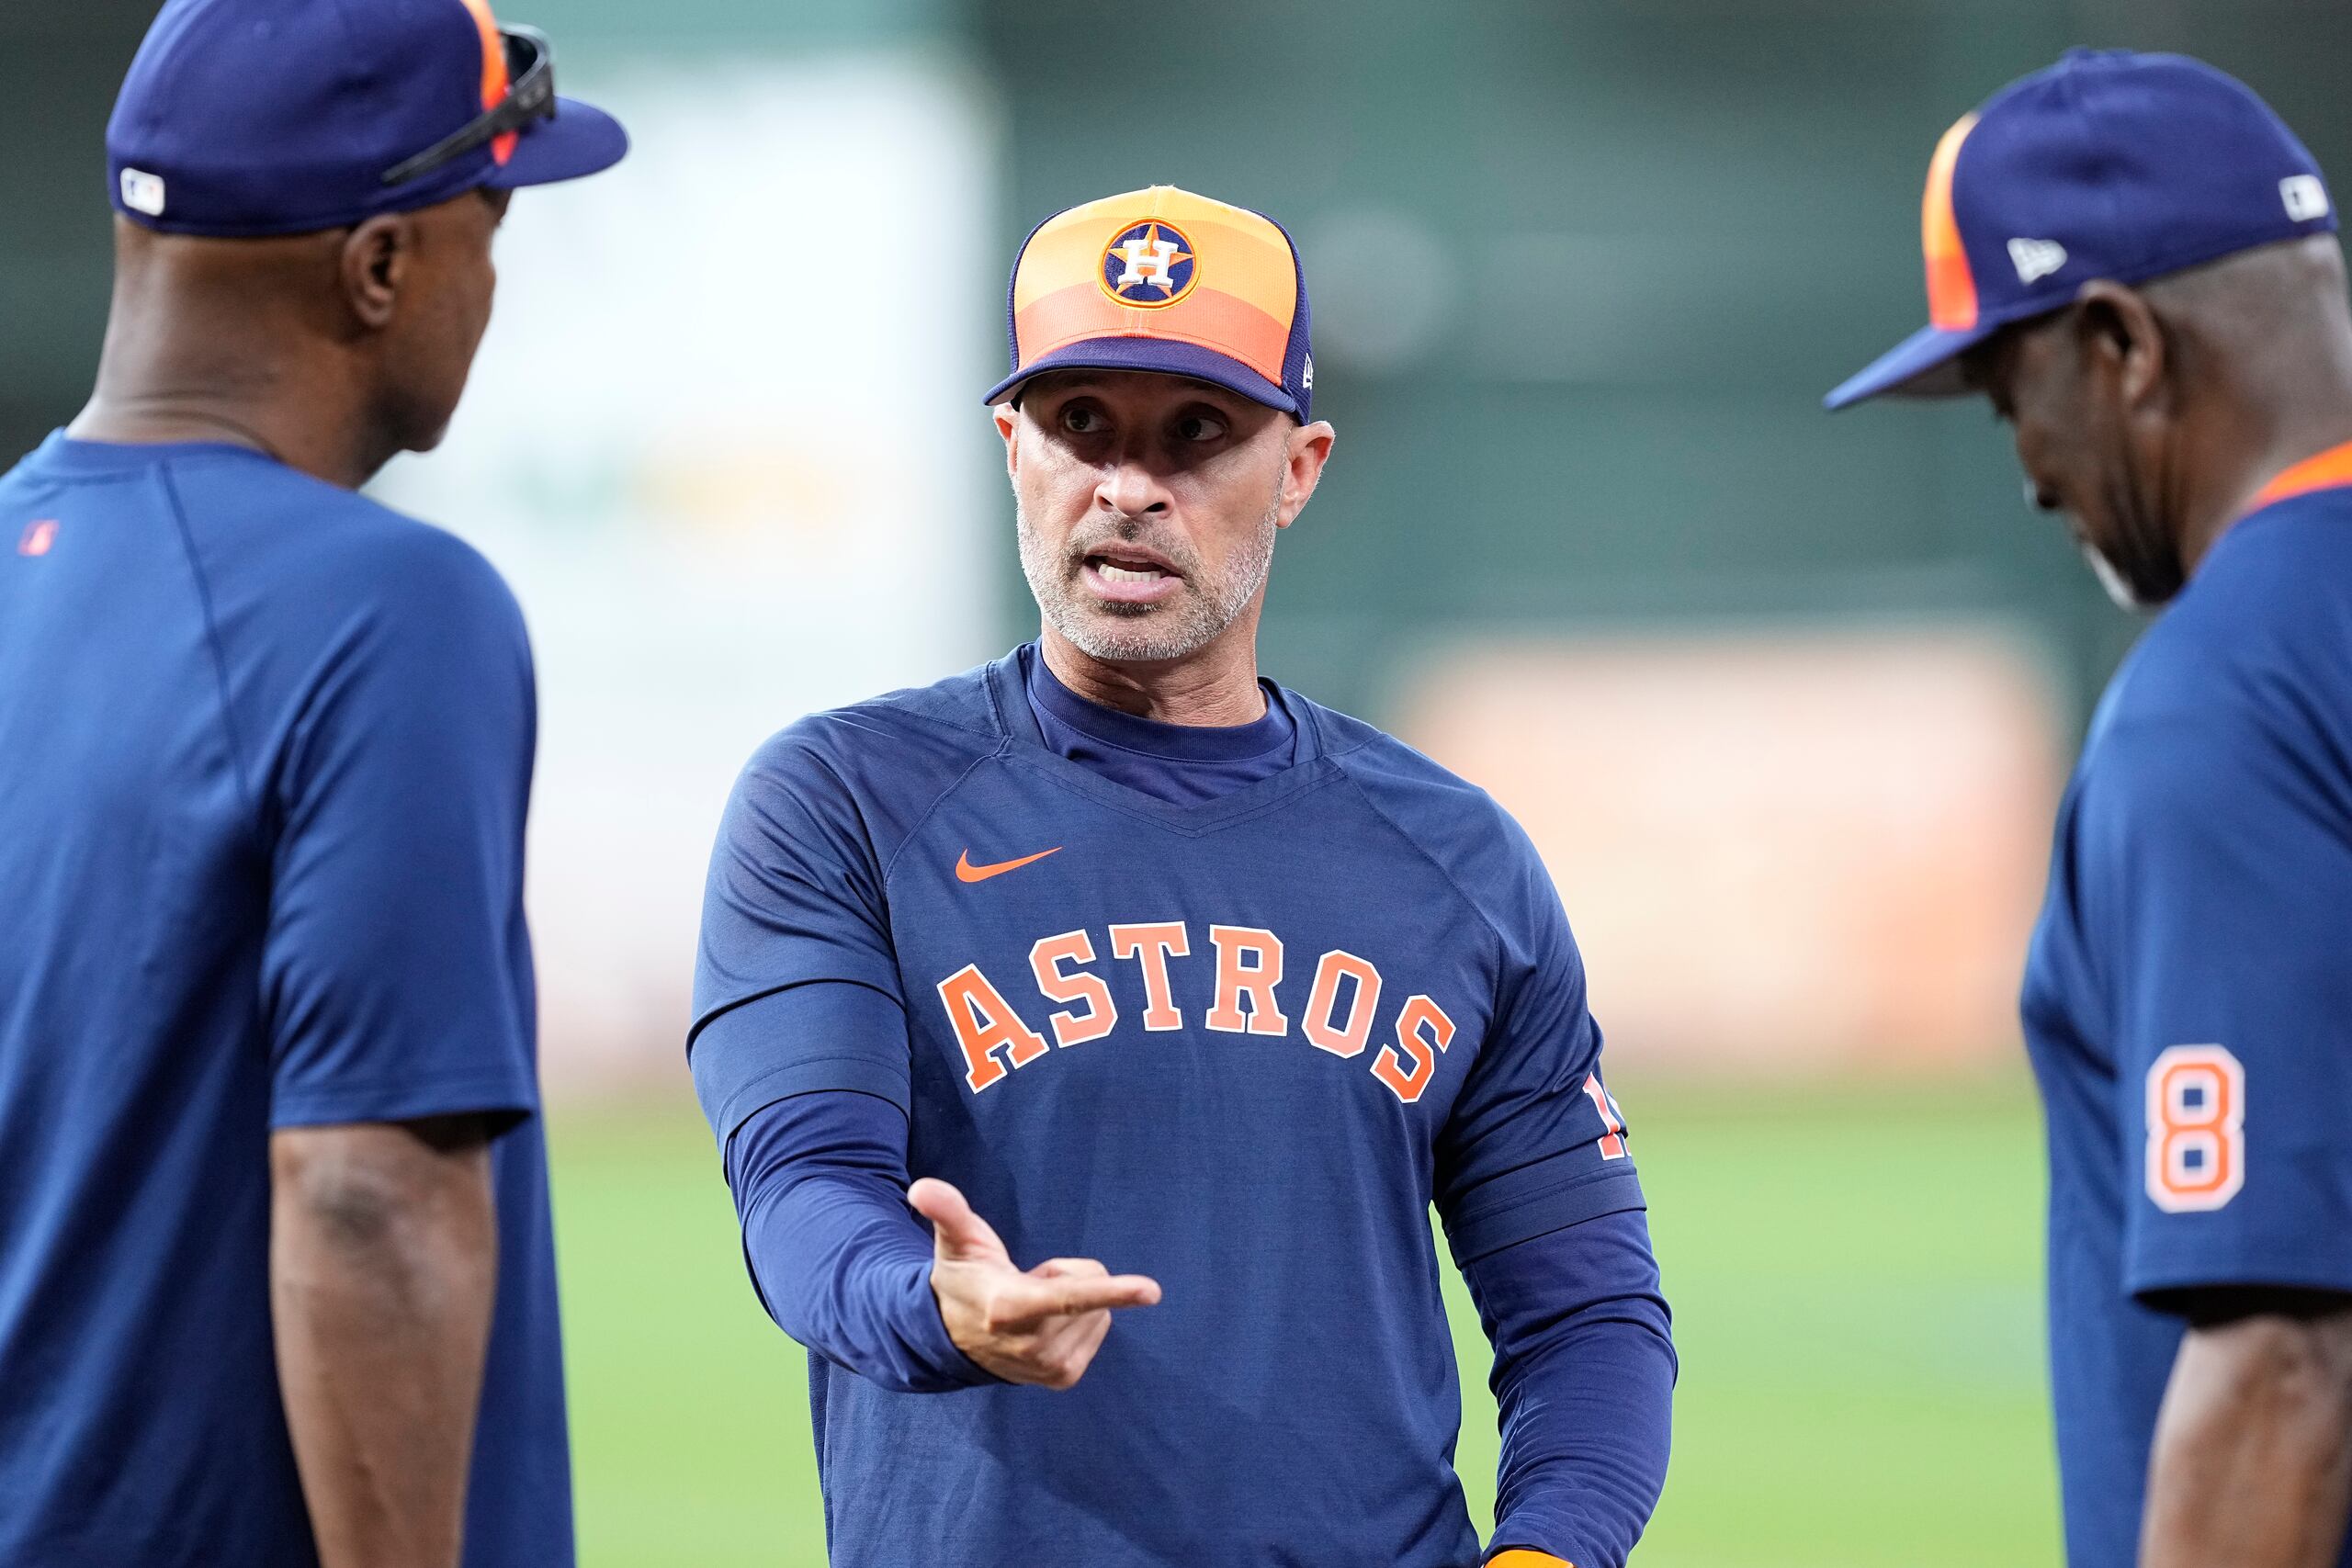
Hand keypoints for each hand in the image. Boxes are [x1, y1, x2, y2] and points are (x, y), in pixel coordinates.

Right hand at [908, 1177, 1160, 1388]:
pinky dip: (1077, 1320)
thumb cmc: (964, 1276)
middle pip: (1090, 1284)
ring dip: (1070, 1300)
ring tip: (1030, 1305)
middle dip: (1063, 1274)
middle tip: (1024, 1283)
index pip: (1070, 1296)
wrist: (954, 1338)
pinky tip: (1042, 1326)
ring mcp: (1050, 1367)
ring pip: (1099, 1308)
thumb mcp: (956, 1241)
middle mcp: (1033, 1347)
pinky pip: (1099, 1326)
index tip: (1153, 1291)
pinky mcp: (1064, 1377)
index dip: (1113, 1290)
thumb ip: (946, 1211)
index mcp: (1010, 1309)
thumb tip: (921, 1188)